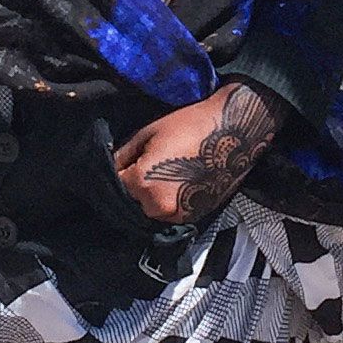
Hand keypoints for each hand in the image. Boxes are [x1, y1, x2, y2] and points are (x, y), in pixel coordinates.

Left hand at [115, 80, 281, 223]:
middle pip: (132, 201)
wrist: (233, 132)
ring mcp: (178, 214)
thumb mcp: (148, 133)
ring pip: (150, 210)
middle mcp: (158, 206)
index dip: (117, 173)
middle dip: (132, 187)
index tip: (125, 163)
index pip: (115, 185)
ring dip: (150, 197)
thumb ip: (123, 154)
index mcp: (143, 183)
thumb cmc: (189, 126)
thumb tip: (109, 165)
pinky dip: (168, 202)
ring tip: (164, 173)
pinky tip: (177, 182)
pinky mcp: (195, 216)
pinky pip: (170, 213)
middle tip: (145, 165)